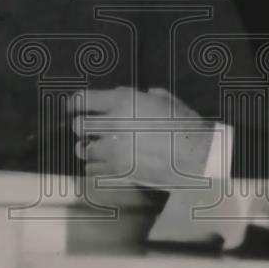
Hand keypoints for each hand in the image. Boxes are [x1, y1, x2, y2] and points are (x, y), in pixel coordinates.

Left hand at [69, 86, 214, 187]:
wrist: (196, 155)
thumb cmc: (183, 122)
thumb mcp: (163, 99)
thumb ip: (142, 96)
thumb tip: (134, 95)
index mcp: (122, 102)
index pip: (83, 100)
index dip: (75, 103)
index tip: (73, 107)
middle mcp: (112, 125)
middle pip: (79, 126)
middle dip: (82, 127)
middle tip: (87, 129)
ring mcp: (113, 151)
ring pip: (84, 150)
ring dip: (86, 147)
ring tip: (92, 147)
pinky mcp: (118, 172)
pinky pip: (94, 169)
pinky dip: (95, 165)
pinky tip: (103, 163)